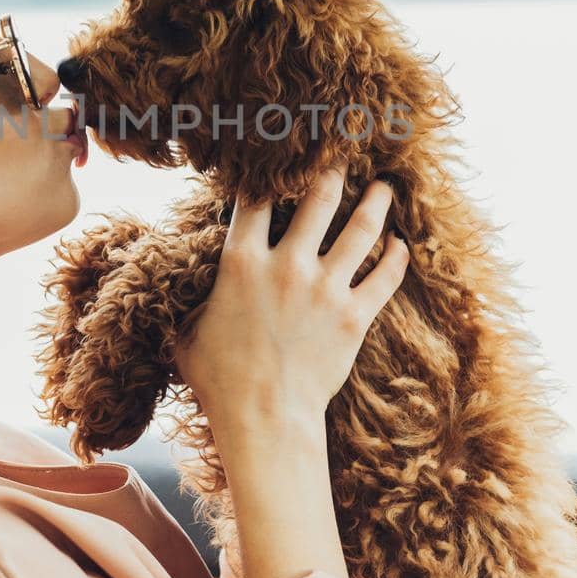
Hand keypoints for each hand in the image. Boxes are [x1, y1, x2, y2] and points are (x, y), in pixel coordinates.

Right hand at [173, 161, 408, 441]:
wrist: (264, 420)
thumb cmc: (219, 381)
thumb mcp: (188, 332)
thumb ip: (192, 301)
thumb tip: (176, 292)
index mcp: (241, 262)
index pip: (254, 199)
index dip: (265, 174)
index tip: (276, 158)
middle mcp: (287, 265)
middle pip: (318, 199)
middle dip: (331, 172)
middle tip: (342, 156)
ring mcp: (325, 288)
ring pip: (361, 229)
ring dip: (375, 203)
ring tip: (383, 187)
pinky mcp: (354, 316)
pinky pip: (385, 276)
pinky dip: (396, 257)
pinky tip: (400, 244)